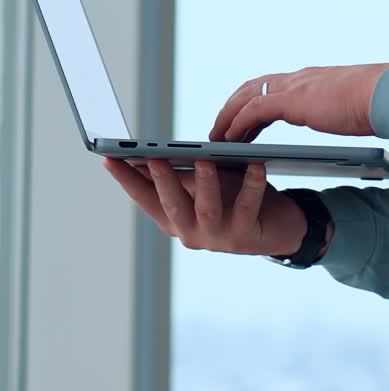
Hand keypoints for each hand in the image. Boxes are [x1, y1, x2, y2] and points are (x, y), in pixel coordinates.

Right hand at [102, 157, 309, 255]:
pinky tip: (256, 165)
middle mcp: (190, 233)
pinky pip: (247, 207)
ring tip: (204, 160)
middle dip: (161, 181)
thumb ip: (183, 174)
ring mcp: (216, 239)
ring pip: (206, 210)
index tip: (109, 157)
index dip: (126, 179)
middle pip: (171, 206)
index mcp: (174, 219)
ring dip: (204, 184)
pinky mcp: (244, 238)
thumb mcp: (205, 184)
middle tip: (154, 157)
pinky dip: (251, 185)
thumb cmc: (235, 198)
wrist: (278, 227)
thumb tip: (154, 152)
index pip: (144, 198)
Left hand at [209, 63, 388, 143]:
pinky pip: (252, 110)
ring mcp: (292, 86)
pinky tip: (228, 138)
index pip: (272, 85)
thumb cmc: (374, 103)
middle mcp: (297, 79)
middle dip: (232, 107)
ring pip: (245, 96)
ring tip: (215, 137)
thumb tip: (344, 113)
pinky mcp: (290, 100)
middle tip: (218, 128)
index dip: (252, 99)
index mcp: (310, 80)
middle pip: (251, 87)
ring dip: (227, 116)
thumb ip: (336, 106)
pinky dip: (237, 123)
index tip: (242, 117)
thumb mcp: (348, 105)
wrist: (384, 94)